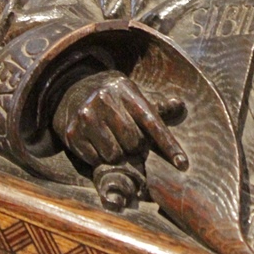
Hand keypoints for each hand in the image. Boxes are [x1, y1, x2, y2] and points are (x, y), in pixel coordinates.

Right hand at [54, 71, 187, 170]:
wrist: (70, 89)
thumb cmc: (111, 96)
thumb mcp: (132, 93)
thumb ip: (155, 105)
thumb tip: (178, 105)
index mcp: (125, 90)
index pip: (152, 122)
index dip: (169, 145)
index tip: (183, 164)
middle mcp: (105, 100)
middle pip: (134, 143)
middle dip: (136, 147)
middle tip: (129, 140)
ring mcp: (86, 116)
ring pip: (115, 155)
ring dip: (118, 154)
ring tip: (113, 141)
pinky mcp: (72, 133)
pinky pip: (95, 160)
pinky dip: (99, 157)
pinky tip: (96, 142)